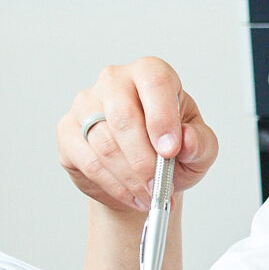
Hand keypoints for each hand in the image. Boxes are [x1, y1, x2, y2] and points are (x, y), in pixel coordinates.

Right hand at [59, 58, 218, 214]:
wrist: (143, 172)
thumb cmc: (173, 150)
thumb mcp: (200, 149)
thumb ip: (201, 143)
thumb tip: (187, 140)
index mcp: (150, 73)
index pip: (154, 82)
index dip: (162, 118)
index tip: (171, 150)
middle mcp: (115, 81)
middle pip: (124, 116)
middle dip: (144, 159)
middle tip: (159, 186)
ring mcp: (86, 104)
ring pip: (105, 144)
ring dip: (131, 178)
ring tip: (150, 196)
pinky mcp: (68, 131)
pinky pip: (89, 162)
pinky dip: (114, 185)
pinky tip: (132, 196)